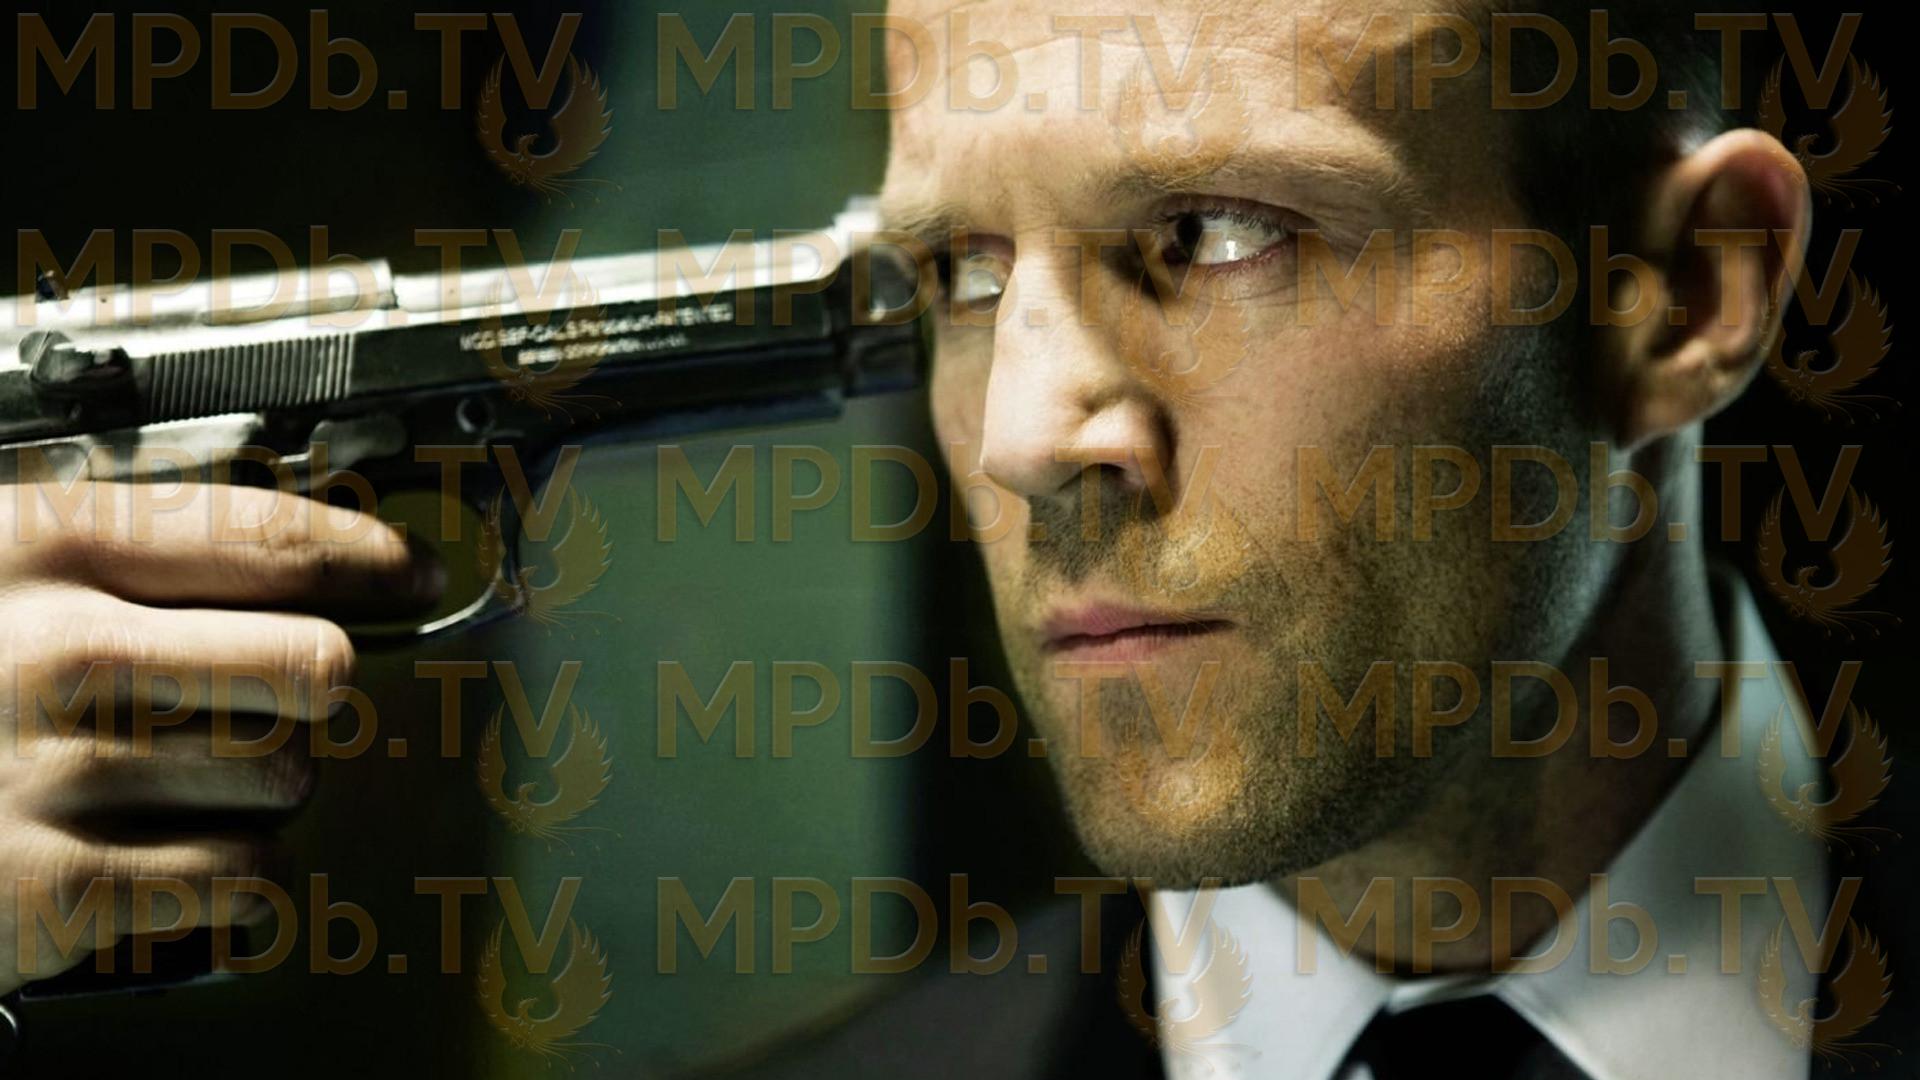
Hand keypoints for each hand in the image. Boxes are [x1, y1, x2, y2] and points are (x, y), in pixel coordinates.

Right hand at [0, 480, 441, 995]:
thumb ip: (115, 555)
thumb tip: (293, 555)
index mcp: (36, 551)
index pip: (261, 536)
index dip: (368, 555)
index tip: (411, 573)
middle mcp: (57, 654)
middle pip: (313, 662)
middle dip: (310, 687)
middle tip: (278, 696)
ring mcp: (57, 775)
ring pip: (284, 777)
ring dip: (261, 787)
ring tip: (182, 780)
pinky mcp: (53, 891)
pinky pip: (238, 878)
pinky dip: (230, 878)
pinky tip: (176, 853)